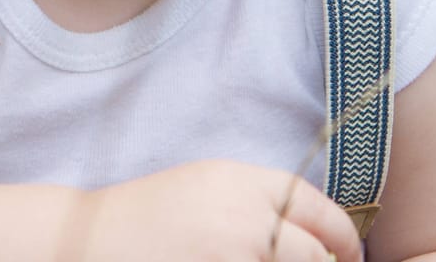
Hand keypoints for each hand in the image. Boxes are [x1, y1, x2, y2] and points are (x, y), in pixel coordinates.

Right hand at [71, 160, 363, 261]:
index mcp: (242, 181)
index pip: (317, 208)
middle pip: (318, 251)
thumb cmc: (145, 220)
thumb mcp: (205, 189)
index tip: (348, 255)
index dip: (343, 236)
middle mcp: (244, 215)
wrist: (86, 241)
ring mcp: (232, 254)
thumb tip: (314, 235)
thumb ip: (257, 202)